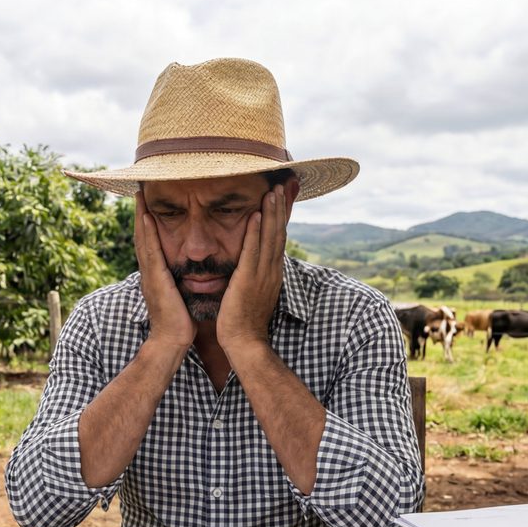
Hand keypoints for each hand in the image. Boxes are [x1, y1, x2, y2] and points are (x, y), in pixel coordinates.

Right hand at [135, 189, 194, 350]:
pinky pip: (150, 250)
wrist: (172, 341)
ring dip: (140, 217)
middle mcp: (149, 272)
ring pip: (143, 239)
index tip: (148, 205)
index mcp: (156, 275)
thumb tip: (194, 273)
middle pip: (142, 237)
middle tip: (138, 192)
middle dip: (140, 215)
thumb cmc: (180, 322)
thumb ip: (183, 282)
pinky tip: (146, 217)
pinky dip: (146, 232)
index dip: (148, 225)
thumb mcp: (182, 296)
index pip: (151, 244)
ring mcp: (150, 274)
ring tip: (139, 196)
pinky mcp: (155, 278)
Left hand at [216, 184, 285, 354]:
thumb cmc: (243, 320)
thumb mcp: (252, 292)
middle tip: (284, 184)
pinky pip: (252, 252)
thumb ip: (252, 275)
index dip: (282, 216)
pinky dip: (254, 232)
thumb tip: (250, 264)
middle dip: (281, 208)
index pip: (279, 238)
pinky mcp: (248, 280)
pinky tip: (254, 215)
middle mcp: (272, 270)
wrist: (244, 342)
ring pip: (269, 238)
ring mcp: (262, 275)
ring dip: (271, 213)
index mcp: (272, 272)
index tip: (283, 196)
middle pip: (279, 232)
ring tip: (272, 191)